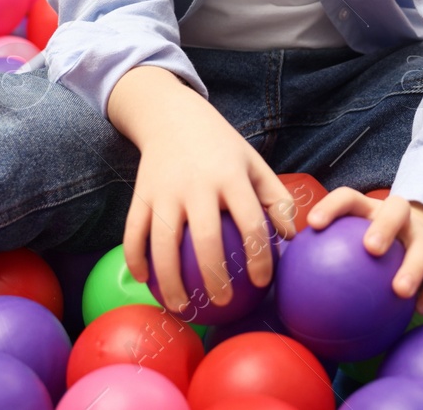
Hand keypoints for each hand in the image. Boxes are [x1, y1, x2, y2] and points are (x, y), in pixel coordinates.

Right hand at [108, 66, 298, 316]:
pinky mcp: (141, 193)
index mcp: (230, 176)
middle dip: (213, 277)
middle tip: (221, 303)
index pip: (250, 221)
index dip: (258, 256)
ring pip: (163, 243)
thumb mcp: (254, 163)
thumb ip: (276, 198)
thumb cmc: (221, 147)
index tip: (262, 282)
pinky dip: (135, 258)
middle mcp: (196, 184)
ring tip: (182, 306)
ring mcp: (165, 190)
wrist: (171, 115)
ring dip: (170, 280)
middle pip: (205, 239)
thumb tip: (289, 238)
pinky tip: (144, 281)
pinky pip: (133, 232)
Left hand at [307, 188, 422, 314]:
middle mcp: (400, 217)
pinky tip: (420, 309)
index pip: (349, 198)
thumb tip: (281, 283)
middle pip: (396, 209)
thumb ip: (321, 259)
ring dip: (413, 266)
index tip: (314, 225)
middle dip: (384, 226)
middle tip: (371, 249)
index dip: (331, 207)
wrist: (420, 241)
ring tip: (400, 290)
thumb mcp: (348, 244)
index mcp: (370, 209)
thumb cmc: (368, 248)